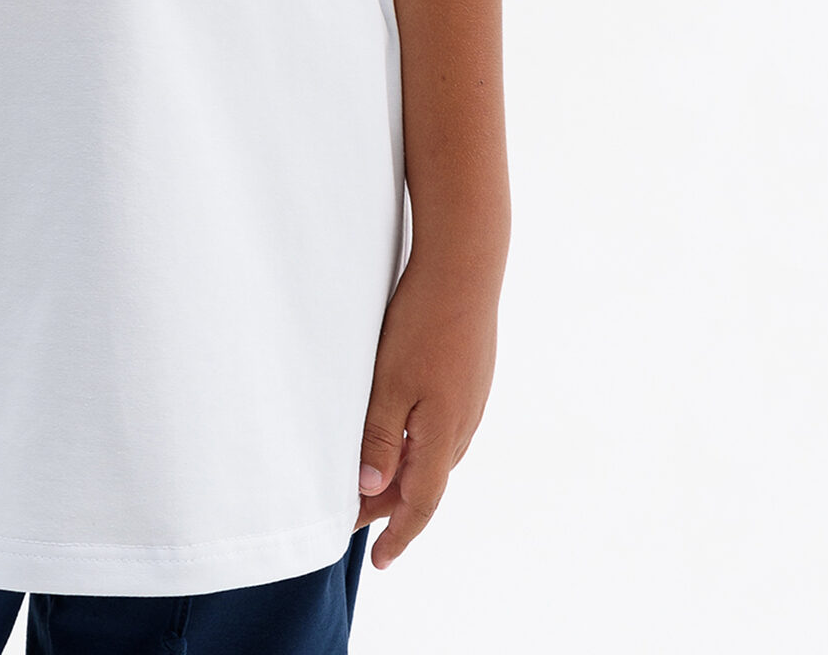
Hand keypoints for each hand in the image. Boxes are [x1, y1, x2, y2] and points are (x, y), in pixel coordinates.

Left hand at [354, 251, 499, 569]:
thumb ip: (380, 437)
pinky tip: (404, 434)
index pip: (420, 503)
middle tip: (356, 521)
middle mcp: (463, 425)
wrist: (465, 267)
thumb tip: (372, 488)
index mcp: (443, 435)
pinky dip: (418, 444)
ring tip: (372, 483)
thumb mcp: (390, 382)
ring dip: (404, 474)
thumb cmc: (423, 323)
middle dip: (391, 507)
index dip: (397, 534)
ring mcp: (471, 400)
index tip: (379, 560)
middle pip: (425, 483)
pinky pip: (442, 428)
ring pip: (434, 455)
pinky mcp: (470, 377)